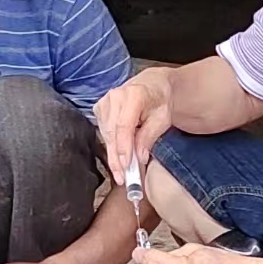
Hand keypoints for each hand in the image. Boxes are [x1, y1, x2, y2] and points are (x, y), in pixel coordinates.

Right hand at [94, 69, 174, 184]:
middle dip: (116, 158)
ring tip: (121, 172)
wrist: (152, 85)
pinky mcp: (100, 108)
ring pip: (105, 134)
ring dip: (113, 154)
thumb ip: (149, 137)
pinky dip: (110, 145)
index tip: (126, 166)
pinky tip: (117, 157)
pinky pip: (102, 131)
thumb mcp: (162, 119)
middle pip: (112, 133)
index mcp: (134, 94)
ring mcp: (105, 101)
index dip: (124, 148)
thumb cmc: (160, 101)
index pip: (124, 126)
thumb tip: (140, 158)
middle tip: (123, 178)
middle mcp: (115, 96)